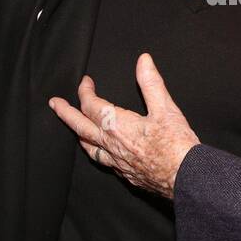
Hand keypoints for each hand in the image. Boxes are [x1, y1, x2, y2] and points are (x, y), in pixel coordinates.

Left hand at [49, 53, 199, 198]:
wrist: (186, 179)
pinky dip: (97, 152)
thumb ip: (151, 83)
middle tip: (54, 104)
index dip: (85, 91)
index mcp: (118, 126)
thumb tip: (143, 61)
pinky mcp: (126, 175)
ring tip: (75, 129)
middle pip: (80, 127)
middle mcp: (111, 145)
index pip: (92, 105)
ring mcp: (116, 163)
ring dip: (79, 135)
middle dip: (66, 113)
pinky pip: (103, 162)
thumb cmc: (177, 146)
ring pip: (89, 148)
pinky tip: (103, 153)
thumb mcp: (166, 109)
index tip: (85, 82)